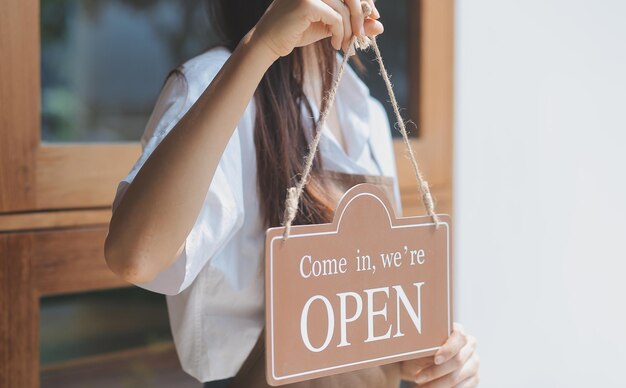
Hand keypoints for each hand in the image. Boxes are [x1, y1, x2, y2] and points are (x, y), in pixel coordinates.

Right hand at [250, 0, 383, 58]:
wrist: (269, 42)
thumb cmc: (297, 31)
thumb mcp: (330, 26)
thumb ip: (353, 24)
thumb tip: (379, 26)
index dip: (366, 1)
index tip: (374, 17)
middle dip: (362, 15)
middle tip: (361, 35)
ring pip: (345, 10)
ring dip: (349, 31)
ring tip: (344, 45)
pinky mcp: (307, 3)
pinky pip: (336, 19)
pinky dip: (340, 34)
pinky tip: (335, 44)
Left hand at [400, 323, 479, 386]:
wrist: (422, 365)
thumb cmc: (421, 352)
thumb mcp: (421, 347)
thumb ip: (427, 345)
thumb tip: (423, 348)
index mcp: (458, 331)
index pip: (459, 336)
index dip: (448, 349)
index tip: (436, 360)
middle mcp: (470, 345)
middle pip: (457, 360)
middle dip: (435, 372)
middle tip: (417, 378)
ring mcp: (474, 362)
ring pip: (457, 376)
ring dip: (437, 384)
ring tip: (421, 387)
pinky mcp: (474, 378)